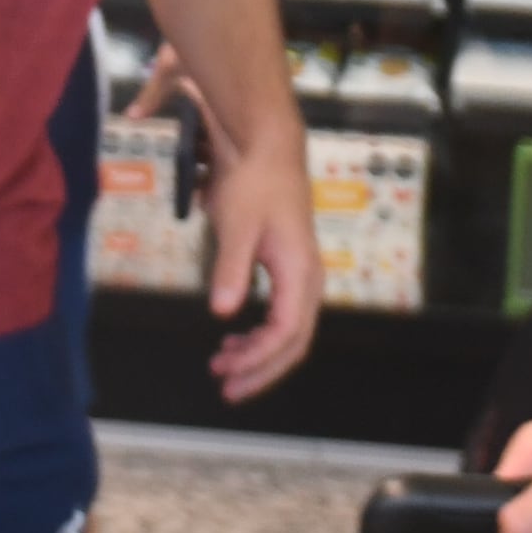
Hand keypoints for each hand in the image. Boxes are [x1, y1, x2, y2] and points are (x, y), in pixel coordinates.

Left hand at [200, 127, 323, 399]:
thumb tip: (223, 313)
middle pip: (293, 342)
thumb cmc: (253, 181)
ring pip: (289, 330)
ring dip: (259, 353)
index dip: (259, 361)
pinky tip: (234, 336)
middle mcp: (307, 277)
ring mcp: (300, 272)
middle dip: (261, 368)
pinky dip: (259, 332)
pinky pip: (281, 312)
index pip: (285, 333)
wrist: (266, 145)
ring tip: (223, 365)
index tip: (228, 376)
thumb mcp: (237, 225)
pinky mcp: (288, 265)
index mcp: (300, 271)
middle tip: (227, 387)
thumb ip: (232, 270)